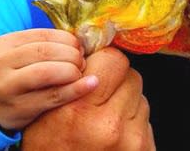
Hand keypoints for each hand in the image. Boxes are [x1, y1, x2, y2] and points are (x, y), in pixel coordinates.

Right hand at [0, 29, 96, 131]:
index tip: (80, 47)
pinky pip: (53, 96)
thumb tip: (82, 38)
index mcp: (4, 44)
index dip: (68, 40)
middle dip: (71, 55)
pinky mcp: (18, 109)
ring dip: (72, 70)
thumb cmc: (14, 76)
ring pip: (47, 72)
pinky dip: (76, 89)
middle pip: (44, 52)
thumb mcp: (19, 55)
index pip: (43, 35)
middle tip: (82, 62)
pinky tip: (91, 84)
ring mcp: (6, 87)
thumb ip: (44, 45)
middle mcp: (0, 63)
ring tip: (80, 73)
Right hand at [21, 47, 154, 150]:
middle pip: (131, 76)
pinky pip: (146, 119)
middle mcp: (109, 125)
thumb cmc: (49, 149)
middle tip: (100, 96)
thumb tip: (93, 49)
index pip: (113, 59)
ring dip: (127, 102)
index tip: (96, 69)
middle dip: (117, 81)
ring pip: (141, 97)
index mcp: (80, 111)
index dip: (104, 61)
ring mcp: (132, 140)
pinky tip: (114, 135)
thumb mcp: (44, 113)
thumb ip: (69, 81)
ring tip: (104, 119)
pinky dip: (133, 122)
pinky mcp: (145, 149)